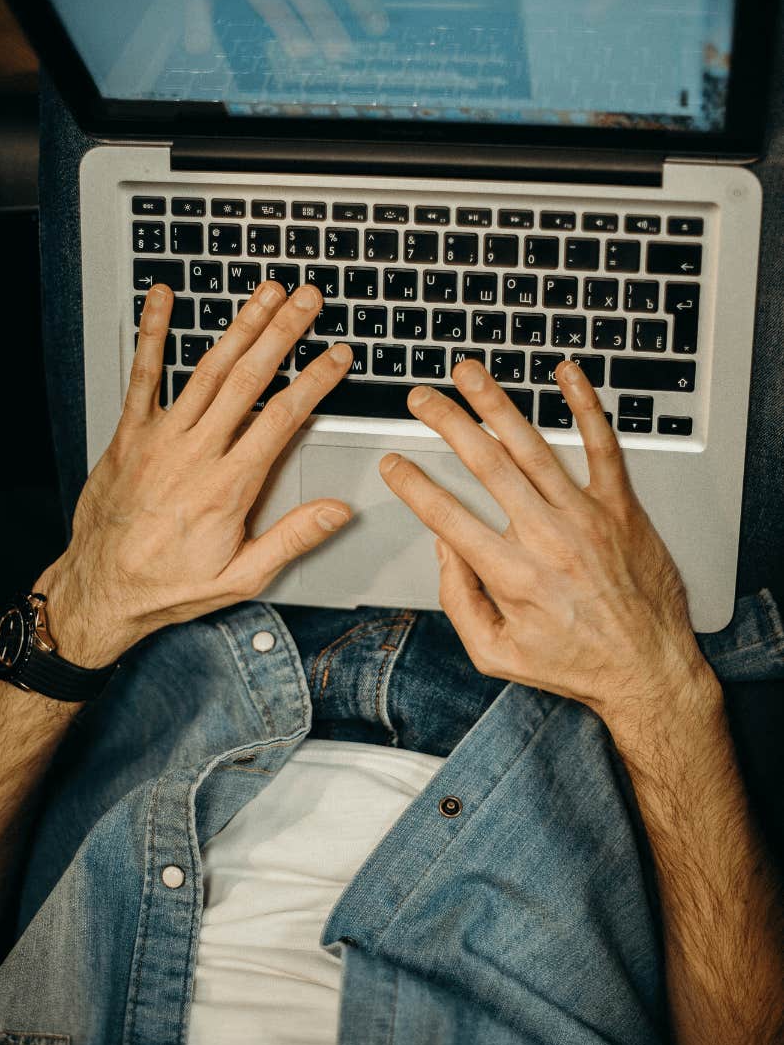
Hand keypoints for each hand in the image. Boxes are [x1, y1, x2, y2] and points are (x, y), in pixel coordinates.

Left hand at [35, 281, 353, 666]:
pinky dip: (152, 333)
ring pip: (206, 370)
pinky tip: (161, 298)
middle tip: (307, 300)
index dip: (315, 381)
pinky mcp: (130, 434)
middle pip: (248, 380)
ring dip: (239, 327)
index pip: (282, 419)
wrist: (102, 590)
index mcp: (227, 486)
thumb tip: (337, 512)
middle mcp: (195, 454)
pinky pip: (143, 375)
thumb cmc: (170, 586)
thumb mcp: (242, 578)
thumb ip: (292, 538)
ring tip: (265, 294)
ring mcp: (159, 439)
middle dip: (282, 333)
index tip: (337, 356)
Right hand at [379, 359, 716, 739]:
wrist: (650, 670)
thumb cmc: (575, 663)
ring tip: (470, 374)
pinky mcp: (621, 507)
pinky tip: (567, 375)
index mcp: (513, 576)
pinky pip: (603, 447)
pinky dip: (586, 407)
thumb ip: (459, 601)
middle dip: (447, 424)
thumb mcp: (496, 653)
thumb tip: (444, 549)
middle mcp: (548, 539)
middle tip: (422, 399)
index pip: (447, 517)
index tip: (393, 464)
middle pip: (487, 466)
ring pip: (533, 447)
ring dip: (496, 404)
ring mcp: (587, 517)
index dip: (412, 486)